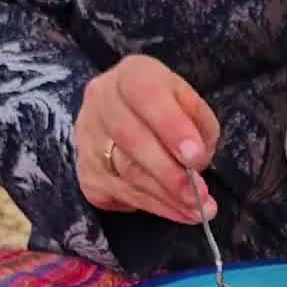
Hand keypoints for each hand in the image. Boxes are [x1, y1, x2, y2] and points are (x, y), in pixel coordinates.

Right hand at [74, 55, 220, 223]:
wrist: (128, 118)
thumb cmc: (168, 110)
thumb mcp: (189, 103)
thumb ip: (198, 124)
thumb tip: (195, 161)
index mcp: (131, 74)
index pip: (145, 94)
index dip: (171, 127)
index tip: (196, 157)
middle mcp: (101, 101)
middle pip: (132, 140)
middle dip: (171, 174)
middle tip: (200, 196)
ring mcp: (88, 138)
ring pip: (126, 173)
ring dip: (167, 198)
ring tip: (198, 210)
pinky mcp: (86, 172)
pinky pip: (121, 195)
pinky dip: (155, 207)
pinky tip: (178, 212)